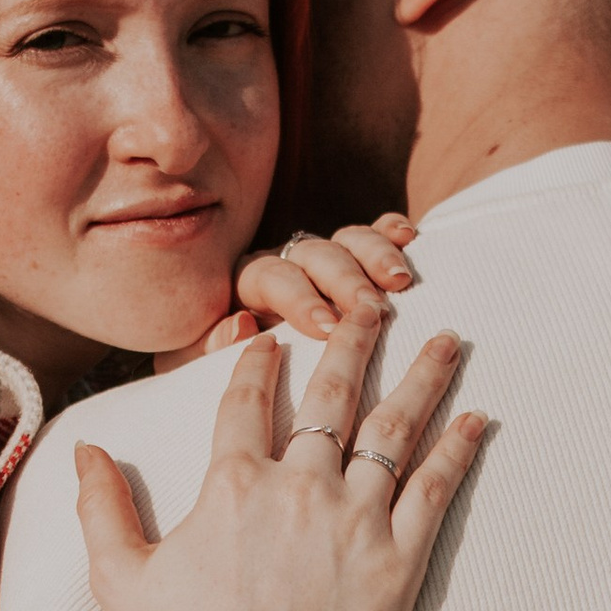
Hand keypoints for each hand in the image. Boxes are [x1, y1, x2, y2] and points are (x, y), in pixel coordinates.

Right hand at [77, 308, 485, 610]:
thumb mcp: (120, 577)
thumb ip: (102, 507)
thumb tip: (86, 450)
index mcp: (231, 485)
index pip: (247, 400)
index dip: (260, 361)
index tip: (272, 334)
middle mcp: (297, 487)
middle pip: (332, 394)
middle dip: (354, 340)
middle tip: (374, 304)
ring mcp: (354, 521)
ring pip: (395, 429)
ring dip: (423, 378)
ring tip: (449, 341)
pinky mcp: (398, 563)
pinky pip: (435, 489)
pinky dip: (457, 449)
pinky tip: (477, 418)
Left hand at [161, 216, 416, 367]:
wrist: (249, 380)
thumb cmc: (221, 372)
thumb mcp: (199, 364)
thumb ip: (211, 346)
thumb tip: (241, 324)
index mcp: (246, 284)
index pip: (274, 279)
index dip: (301, 299)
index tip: (328, 328)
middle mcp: (285, 262)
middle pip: (316, 254)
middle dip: (346, 280)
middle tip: (373, 310)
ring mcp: (321, 259)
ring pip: (347, 240)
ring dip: (375, 255)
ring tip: (400, 282)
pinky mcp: (352, 260)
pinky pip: (372, 234)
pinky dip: (389, 231)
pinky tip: (410, 236)